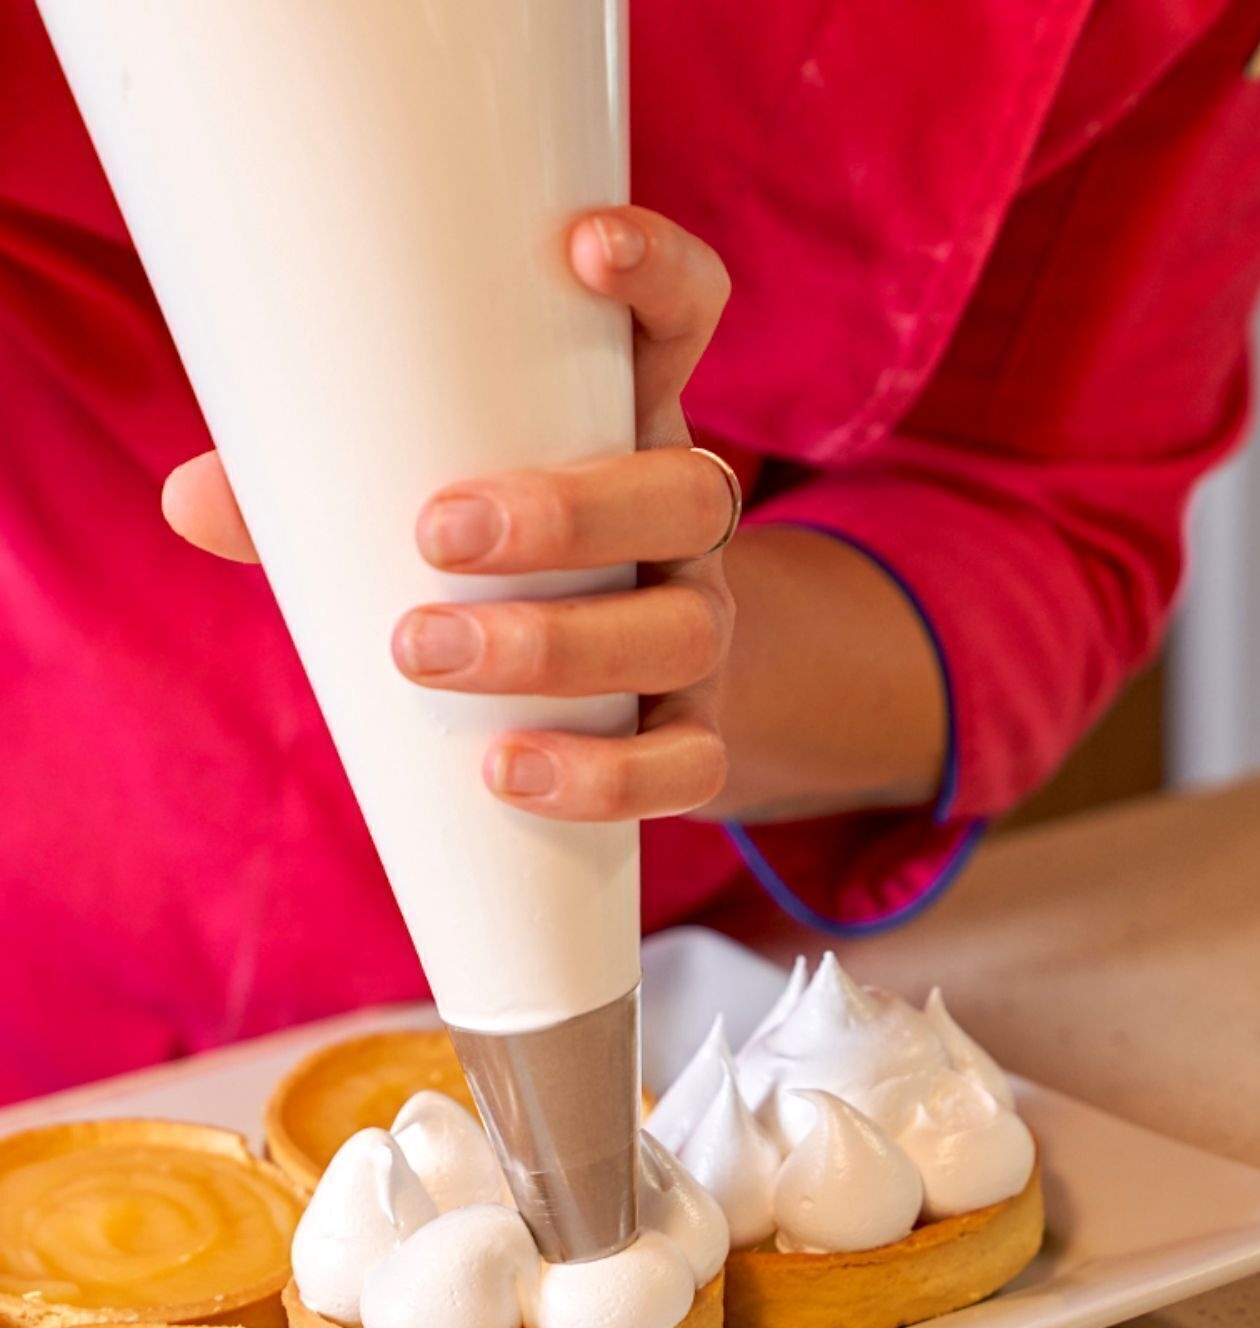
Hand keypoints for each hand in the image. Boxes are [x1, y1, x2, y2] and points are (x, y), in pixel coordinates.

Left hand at [163, 208, 735, 820]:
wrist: (620, 687)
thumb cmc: (504, 569)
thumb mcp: (429, 503)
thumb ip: (326, 495)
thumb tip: (191, 499)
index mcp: (627, 430)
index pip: (689, 323)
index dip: (661, 277)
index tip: (580, 249)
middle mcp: (683, 526)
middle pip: (689, 492)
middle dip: (572, 511)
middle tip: (438, 532)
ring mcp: (697, 629)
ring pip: (684, 629)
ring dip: (559, 645)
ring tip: (421, 653)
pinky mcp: (695, 731)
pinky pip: (688, 763)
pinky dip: (604, 776)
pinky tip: (507, 774)